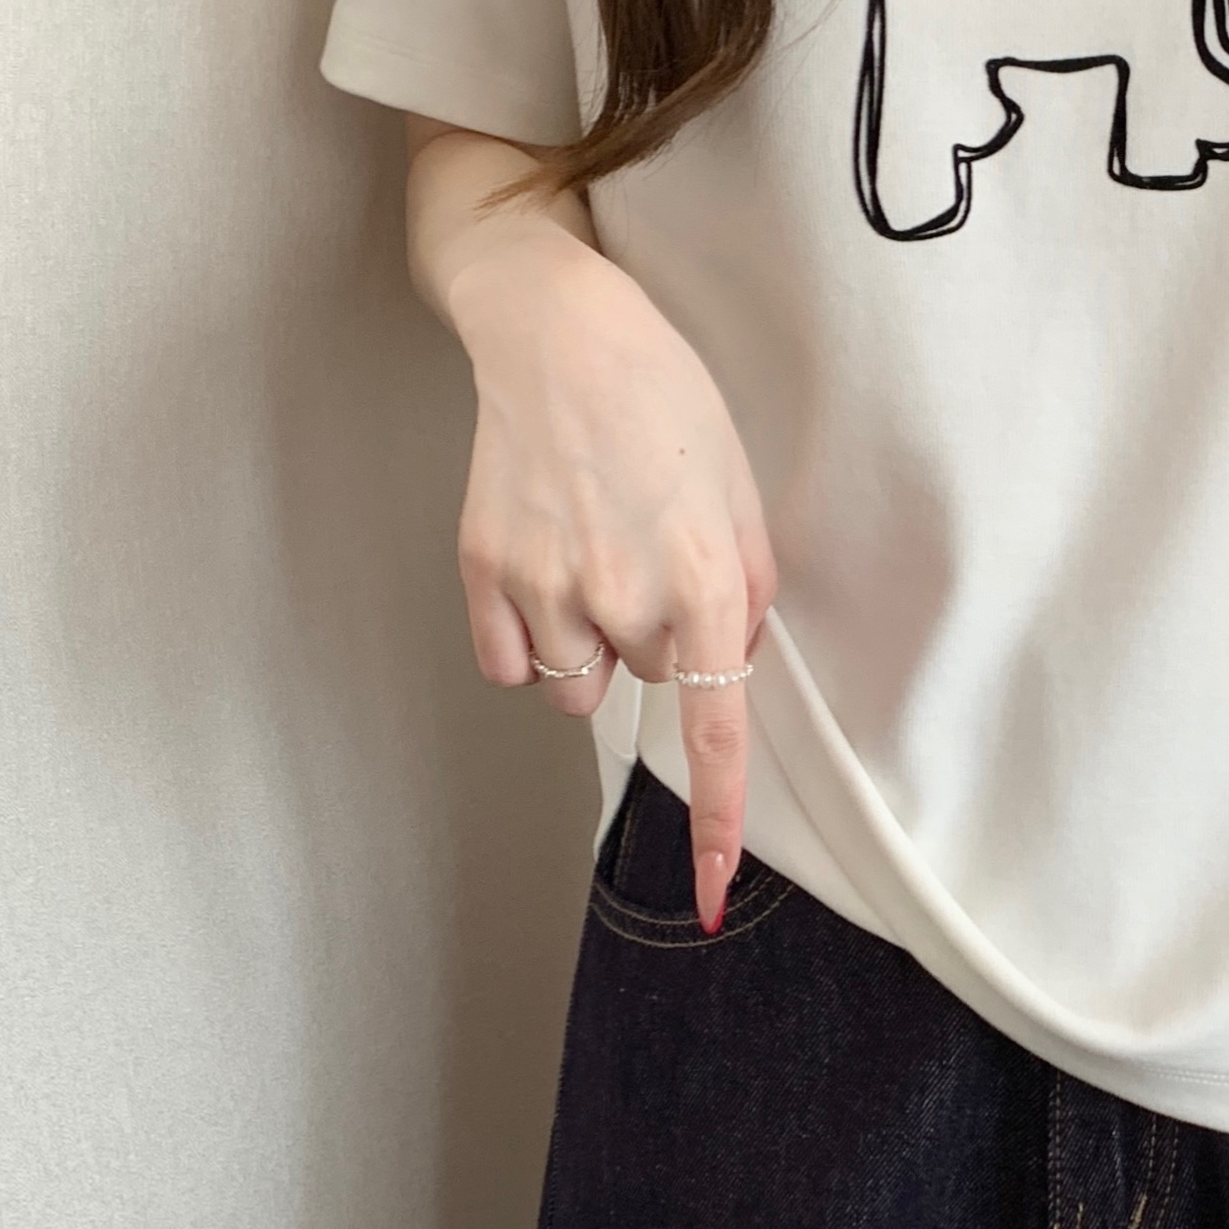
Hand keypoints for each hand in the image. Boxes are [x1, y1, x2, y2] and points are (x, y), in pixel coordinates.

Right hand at [446, 222, 774, 929]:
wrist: (557, 334)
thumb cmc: (664, 399)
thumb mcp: (741, 489)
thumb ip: (744, 592)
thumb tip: (725, 665)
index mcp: (705, 581)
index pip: (712, 732)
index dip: (711, 821)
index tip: (705, 894)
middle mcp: (624, 598)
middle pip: (648, 683)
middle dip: (656, 634)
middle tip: (648, 542)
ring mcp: (544, 590)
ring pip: (577, 682)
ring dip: (591, 637)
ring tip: (591, 543)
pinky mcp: (483, 574)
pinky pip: (512, 663)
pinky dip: (529, 634)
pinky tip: (541, 559)